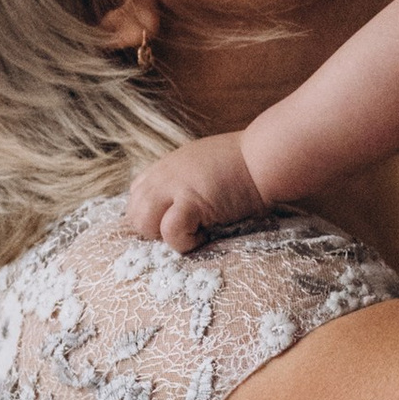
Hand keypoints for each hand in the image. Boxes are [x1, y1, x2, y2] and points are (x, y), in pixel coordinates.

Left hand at [123, 132, 270, 251]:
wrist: (265, 157)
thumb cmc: (246, 163)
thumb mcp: (205, 164)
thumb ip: (187, 179)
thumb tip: (184, 204)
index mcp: (167, 167)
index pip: (137, 195)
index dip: (153, 214)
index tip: (176, 221)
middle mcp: (163, 175)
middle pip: (133, 212)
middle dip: (154, 230)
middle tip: (185, 231)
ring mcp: (174, 187)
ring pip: (142, 222)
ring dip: (164, 236)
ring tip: (192, 233)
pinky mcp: (190, 201)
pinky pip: (169, 231)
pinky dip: (184, 242)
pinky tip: (204, 237)